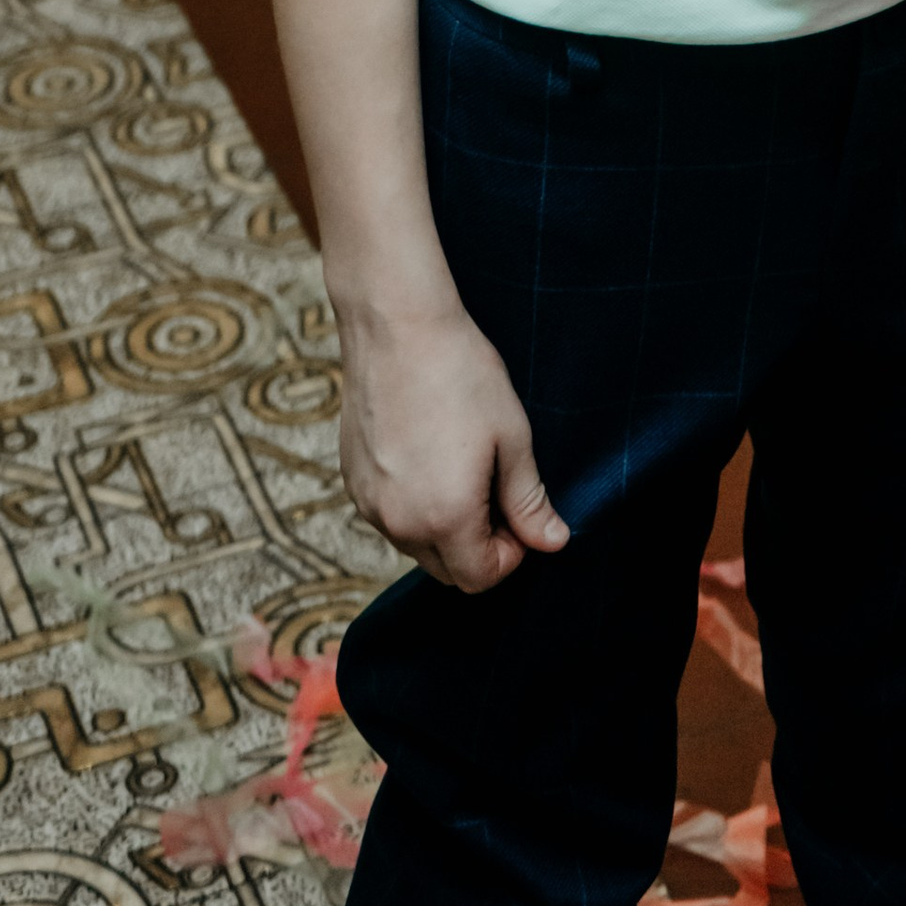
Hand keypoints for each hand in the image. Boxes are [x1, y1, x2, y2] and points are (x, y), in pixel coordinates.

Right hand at [336, 297, 572, 592]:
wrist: (397, 326)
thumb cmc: (462, 375)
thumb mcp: (511, 436)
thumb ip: (529, 500)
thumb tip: (554, 542)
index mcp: (444, 519)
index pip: (480, 579)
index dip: (510, 555)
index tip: (521, 514)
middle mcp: (398, 524)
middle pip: (446, 570)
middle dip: (478, 546)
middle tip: (497, 490)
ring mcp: (368, 504)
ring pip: (415, 544)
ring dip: (444, 527)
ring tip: (464, 466)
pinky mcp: (352, 480)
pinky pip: (389, 515)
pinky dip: (413, 504)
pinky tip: (429, 453)